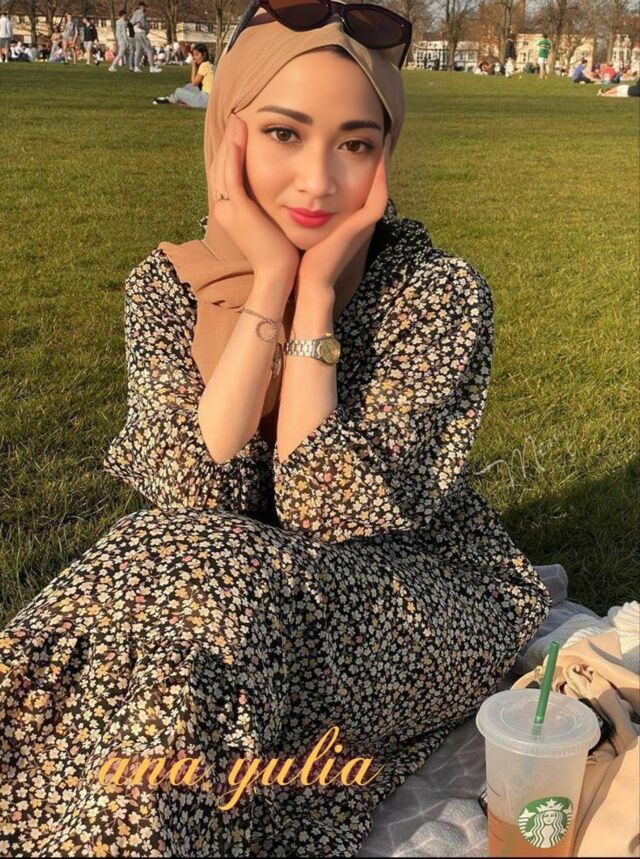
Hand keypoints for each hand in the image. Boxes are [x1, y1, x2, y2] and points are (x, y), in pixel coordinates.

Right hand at [212, 113, 300, 289]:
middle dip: (228, 141)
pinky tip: (240, 133)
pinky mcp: (239, 210)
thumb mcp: (271, 223)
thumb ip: (269, 204)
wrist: (280, 275)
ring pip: (224, 167)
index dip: (231, 152)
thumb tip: (281, 190)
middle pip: (221, 168)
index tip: (241, 132)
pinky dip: (234, 153)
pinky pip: (232, 175)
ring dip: (230, 141)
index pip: (226, 175)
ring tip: (237, 119)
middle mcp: (224, 209)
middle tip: (236, 117)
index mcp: (230, 212)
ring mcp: (229, 210)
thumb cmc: (283, 253)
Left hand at [295, 136, 390, 301]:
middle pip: (374, 181)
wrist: (305, 279)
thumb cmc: (299, 252)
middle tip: (375, 132)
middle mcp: (360, 218)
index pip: (359, 183)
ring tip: (380, 136)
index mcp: (348, 216)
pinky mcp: (364, 225)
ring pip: (381, 185)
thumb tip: (288, 185)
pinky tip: (378, 155)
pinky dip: (382, 177)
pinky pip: (379, 196)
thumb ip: (304, 205)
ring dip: (382, 161)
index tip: (352, 138)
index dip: (359, 160)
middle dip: (374, 156)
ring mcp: (365, 222)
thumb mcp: (303, 221)